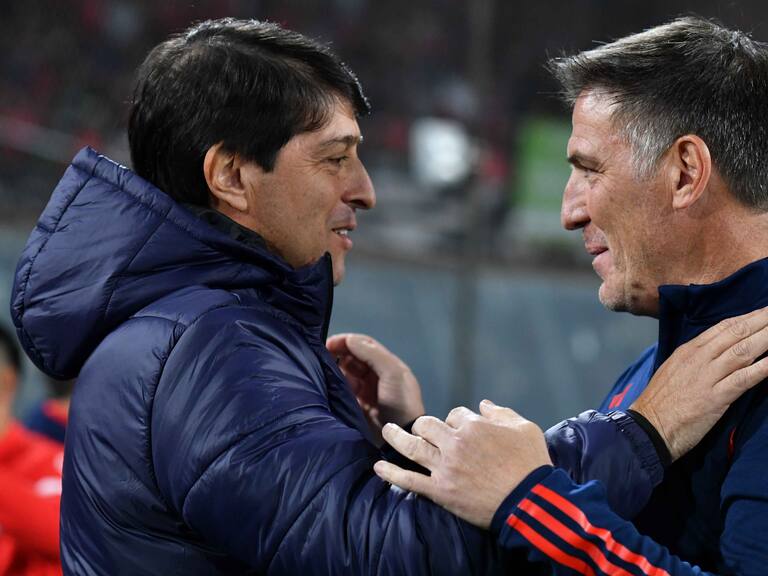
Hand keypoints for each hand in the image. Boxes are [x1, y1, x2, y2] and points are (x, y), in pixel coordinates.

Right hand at [327, 334, 424, 441]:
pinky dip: (336, 385)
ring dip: (336, 369)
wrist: (402, 436)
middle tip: (322, 355)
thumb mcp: (392, 372)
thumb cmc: (401, 401)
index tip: (329, 343)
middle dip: (339, 353)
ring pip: (346, 373)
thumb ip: (371, 354)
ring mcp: (366, 390)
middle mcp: (376, 375)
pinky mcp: (358, 404)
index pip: (365, 345)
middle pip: (354, 357)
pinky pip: (343, 390)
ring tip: (325, 370)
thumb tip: (349, 340)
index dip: (347, 341)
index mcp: (387, 364)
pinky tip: (328, 384)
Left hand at [373, 400, 551, 528]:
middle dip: (425, 425)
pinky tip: (378, 468)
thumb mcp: (525, 428)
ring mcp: (445, 468)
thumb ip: (502, 413)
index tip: (460, 428)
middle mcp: (455, 443)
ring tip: (387, 430)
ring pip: (412, 446)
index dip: (456, 420)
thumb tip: (483, 404)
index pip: (456, 413)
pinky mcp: (440, 491)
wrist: (530, 503)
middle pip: (427, 425)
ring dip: (396, 437)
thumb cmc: (532, 464)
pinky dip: (391, 474)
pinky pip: (409, 480)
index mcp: (475, 426)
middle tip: (423, 430)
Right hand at [631, 306, 767, 460]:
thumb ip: (694, 360)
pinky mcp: (715, 398)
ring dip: (766, 338)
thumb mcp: (673, 371)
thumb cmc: (659, 403)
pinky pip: (743, 379)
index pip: (722, 327)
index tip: (763, 311)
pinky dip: (762, 369)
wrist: (648, 427)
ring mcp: (707, 377)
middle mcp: (698, 358)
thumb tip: (716, 353)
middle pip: (736, 334)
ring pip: (743, 352)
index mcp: (688, 351)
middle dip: (761, 321)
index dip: (746, 317)